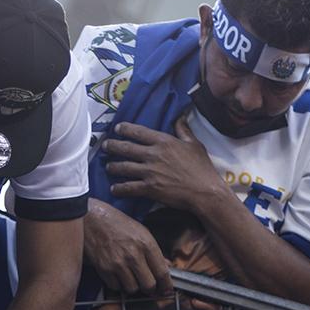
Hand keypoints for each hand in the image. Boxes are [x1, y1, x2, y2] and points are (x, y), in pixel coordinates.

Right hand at [83, 198, 170, 295]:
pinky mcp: (104, 269)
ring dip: (133, 286)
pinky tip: (118, 274)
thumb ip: (154, 250)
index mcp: (146, 244)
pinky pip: (116, 286)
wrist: (91, 218)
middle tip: (149, 286)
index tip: (166, 290)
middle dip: (150, 288)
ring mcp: (118, 263)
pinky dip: (118, 284)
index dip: (166, 285)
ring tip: (131, 277)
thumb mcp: (141, 231)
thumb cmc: (116, 222)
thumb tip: (166, 265)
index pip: (162, 272)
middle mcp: (133, 255)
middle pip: (149, 285)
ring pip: (132, 289)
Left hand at [104, 115, 218, 214]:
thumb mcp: (194, 144)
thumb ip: (183, 130)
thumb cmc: (202, 168)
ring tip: (108, 167)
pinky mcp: (149, 188)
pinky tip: (114, 189)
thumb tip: (179, 117)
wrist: (204, 191)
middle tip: (105, 146)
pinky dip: (119, 188)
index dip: (125, 129)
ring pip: (123, 167)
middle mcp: (153, 155)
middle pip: (126, 148)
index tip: (117, 128)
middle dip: (112, 146)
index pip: (138, 132)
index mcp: (163, 141)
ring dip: (113, 167)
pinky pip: (129, 187)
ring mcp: (149, 172)